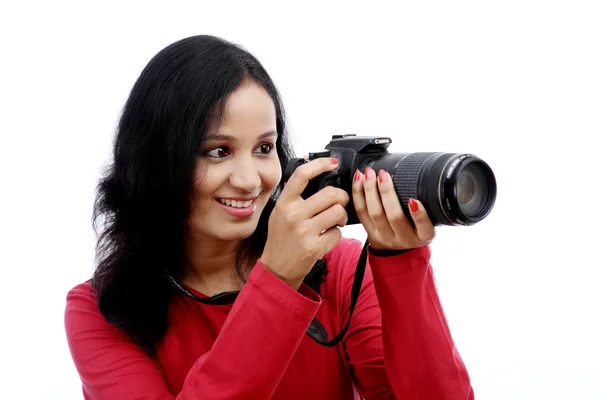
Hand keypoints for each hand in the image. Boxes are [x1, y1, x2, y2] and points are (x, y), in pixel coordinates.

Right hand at [261, 158, 348, 288]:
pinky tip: (327, 237)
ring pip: (338, 212)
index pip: (302, 175)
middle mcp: (293, 215)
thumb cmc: (281, 239)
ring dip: (342, 216)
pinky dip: (336, 234)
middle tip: (340, 203)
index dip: (320, 164)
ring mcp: (303, 231)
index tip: (332, 163)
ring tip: (335, 222)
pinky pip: (337, 233)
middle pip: (330, 193)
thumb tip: (316, 175)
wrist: (277, 268)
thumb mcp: (280, 213)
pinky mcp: (314, 247)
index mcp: (284, 203)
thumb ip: (295, 197)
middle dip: (342, 197)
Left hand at [352, 167, 434, 250]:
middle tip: (383, 174)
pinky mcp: (370, 233)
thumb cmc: (415, 225)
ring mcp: (386, 238)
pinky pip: (361, 213)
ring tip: (369, 174)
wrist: (397, 245)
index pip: (423, 227)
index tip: (413, 200)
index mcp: (423, 235)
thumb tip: (416, 175)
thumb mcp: (426, 221)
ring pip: (374, 213)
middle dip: (387, 192)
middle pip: (394, 216)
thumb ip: (423, 206)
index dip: (419, 215)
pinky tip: (359, 180)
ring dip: (370, 190)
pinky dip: (358, 194)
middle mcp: (404, 239)